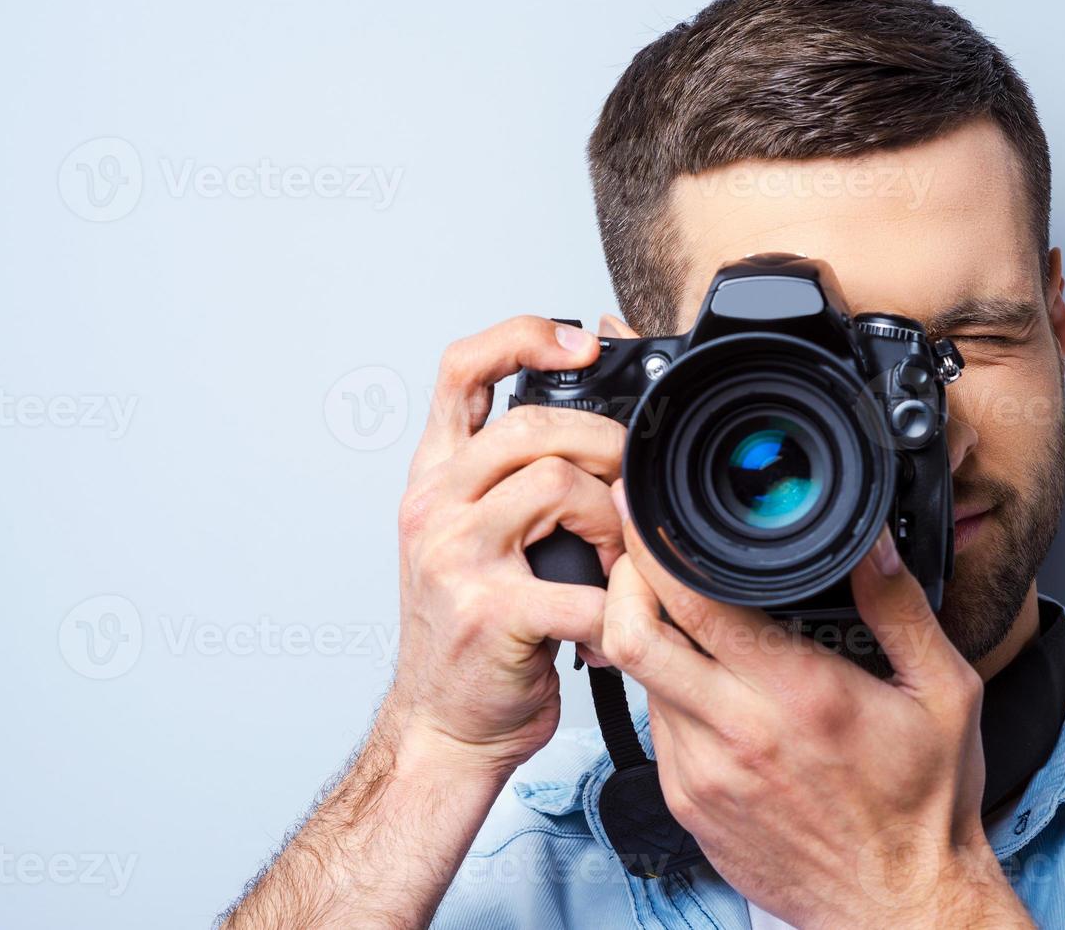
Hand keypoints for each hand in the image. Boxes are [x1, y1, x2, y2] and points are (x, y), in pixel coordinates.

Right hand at [225, 315, 629, 928]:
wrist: (444, 726)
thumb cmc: (475, 634)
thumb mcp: (474, 539)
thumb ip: (514, 482)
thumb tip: (603, 431)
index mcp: (433, 479)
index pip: (460, 369)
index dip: (524, 337)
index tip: (583, 342)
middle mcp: (432, 507)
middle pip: (533, 425)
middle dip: (605, 447)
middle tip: (632, 485)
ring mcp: (455, 558)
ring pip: (561, 486)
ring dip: (615, 523)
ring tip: (618, 564)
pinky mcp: (490, 613)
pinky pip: (585, 585)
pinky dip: (618, 607)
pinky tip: (610, 627)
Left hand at [598, 481, 1033, 929]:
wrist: (899, 908)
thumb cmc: (924, 808)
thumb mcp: (945, 694)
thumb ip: (902, 608)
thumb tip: (874, 544)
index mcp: (798, 697)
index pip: (692, 605)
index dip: (654, 549)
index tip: (646, 515)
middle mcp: (737, 735)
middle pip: (629, 637)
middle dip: (623, 581)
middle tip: (643, 555)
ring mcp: (702, 775)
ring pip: (641, 680)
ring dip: (653, 639)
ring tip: (690, 620)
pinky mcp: (688, 805)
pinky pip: (659, 726)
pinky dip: (672, 692)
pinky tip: (713, 685)